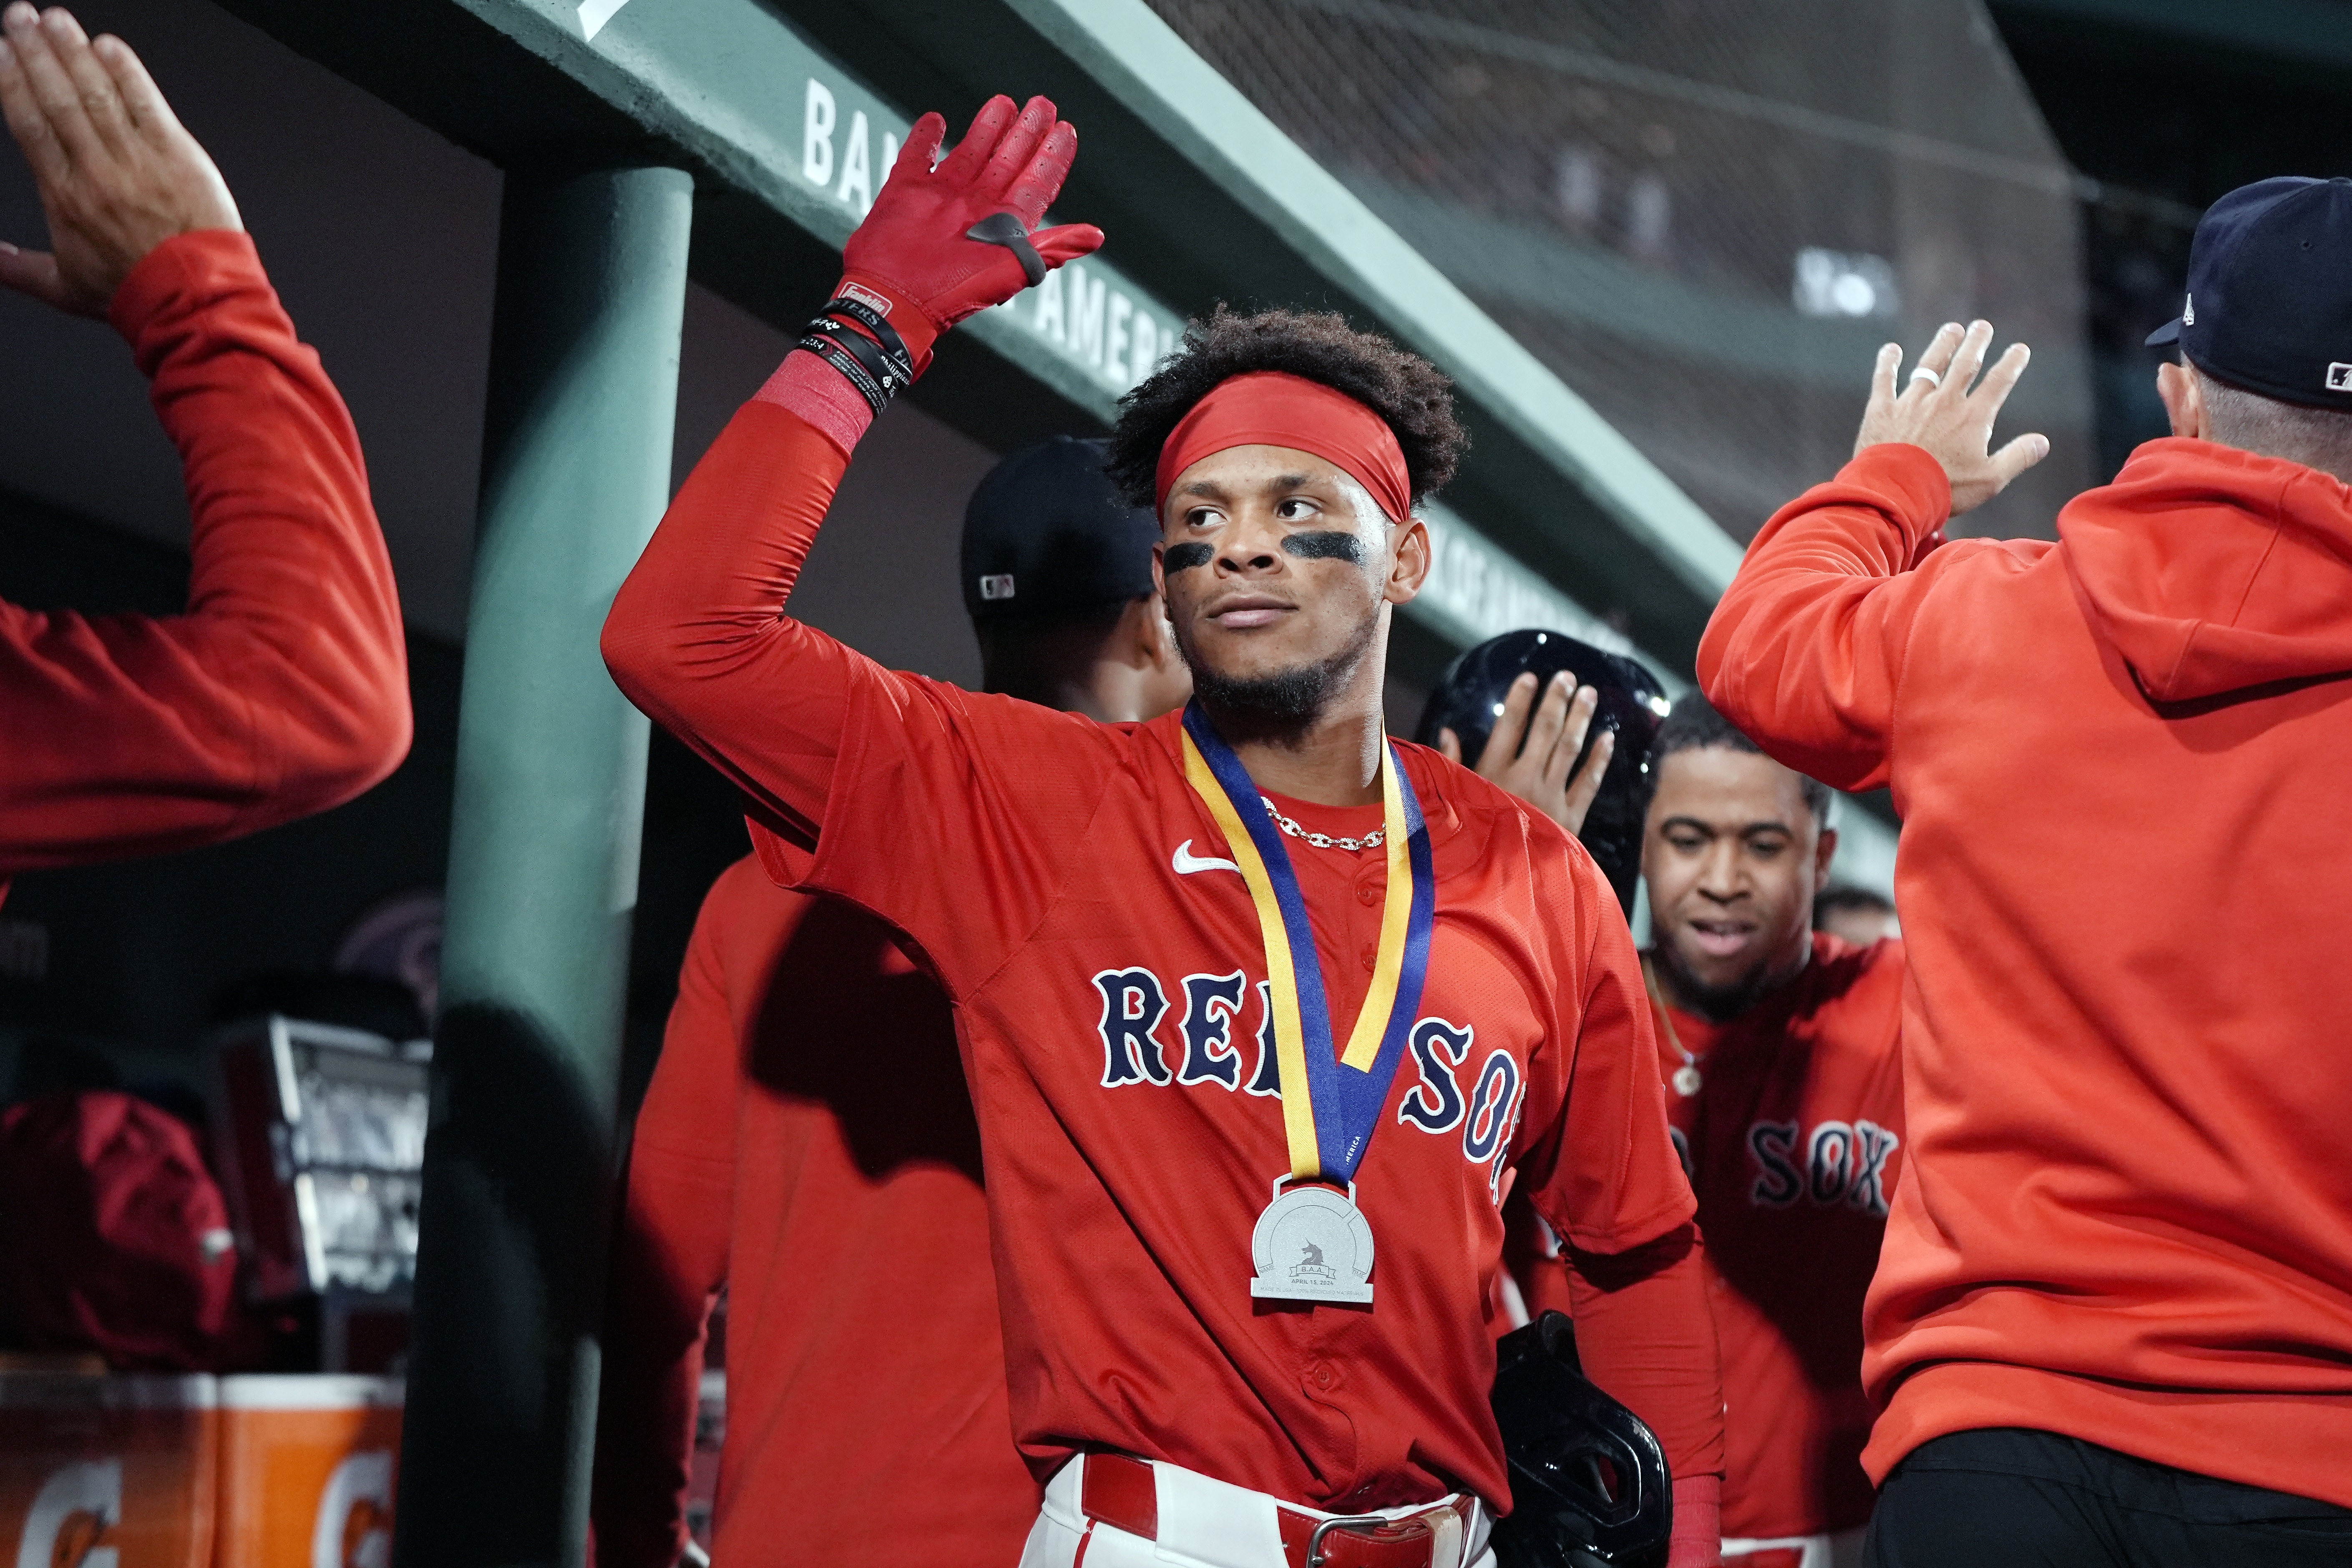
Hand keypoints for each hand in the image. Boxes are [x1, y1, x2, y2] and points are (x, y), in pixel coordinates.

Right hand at [0, 5, 238, 316]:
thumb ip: (19, 269)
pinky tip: (109, 47)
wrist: (193, 302)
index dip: (12, 80)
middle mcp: (96, 170)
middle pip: (56, 97)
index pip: (29, 123)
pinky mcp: (177, 155)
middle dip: (34, 51)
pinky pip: (147, 104)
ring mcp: (137, 160)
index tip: (1, 51)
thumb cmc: (134, 295)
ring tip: (54, 20)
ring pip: (96, 93)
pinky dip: (127, 72)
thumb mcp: (64, 287)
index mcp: (64, 195)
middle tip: (19, 16)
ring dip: (72, 50)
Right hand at [840, 93, 1100, 368]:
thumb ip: (1052, 249)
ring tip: (1004, 103)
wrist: (896, 299)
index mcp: (1002, 225)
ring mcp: (940, 198)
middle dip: (1026, 132)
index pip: (1036, 182)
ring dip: (987, 128)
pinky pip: (917, 156)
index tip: (1066, 129)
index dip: (1052, 156)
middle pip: (1008, 161)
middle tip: (1042, 104)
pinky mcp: (905, 192)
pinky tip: (936, 121)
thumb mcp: (1011, 270)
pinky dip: (925, 137)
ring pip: (970, 152)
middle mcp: (975, 208)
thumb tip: (1097, 236)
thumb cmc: (953, 293)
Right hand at [1437, 670, 1615, 836]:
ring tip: (1589, 694)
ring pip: (1569, 749)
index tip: (1530, 677)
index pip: (1509, 725)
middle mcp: (1524, 779)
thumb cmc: (1469, 842)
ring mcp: (1550, 797)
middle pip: (1545, 730)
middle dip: (1557, 700)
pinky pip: (1589, 782)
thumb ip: (1451, 766)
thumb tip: (1447, 731)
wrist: (1500, 888)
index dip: (1521, 699)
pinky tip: (1607, 737)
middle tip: (1568, 676)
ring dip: (1580, 718)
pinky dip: (1599, 759)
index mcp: (1493, 774)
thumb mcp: (1452, 802)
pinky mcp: (1570, 817)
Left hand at [1856, 320, 2047, 516]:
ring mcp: (1911, 403)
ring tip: (1951, 330)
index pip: (1999, 382)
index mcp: (1972, 417)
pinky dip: (1888, 363)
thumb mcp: (1990, 479)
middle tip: (1982, 326)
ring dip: (1942, 345)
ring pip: (1929, 365)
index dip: (2012, 363)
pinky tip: (1891, 349)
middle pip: (1964, 364)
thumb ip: (2017, 457)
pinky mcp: (1882, 410)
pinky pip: (1885, 380)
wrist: (1896, 493)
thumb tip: (2042, 441)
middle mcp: (1944, 402)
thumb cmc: (1945, 489)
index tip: (2020, 349)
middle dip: (1976, 343)